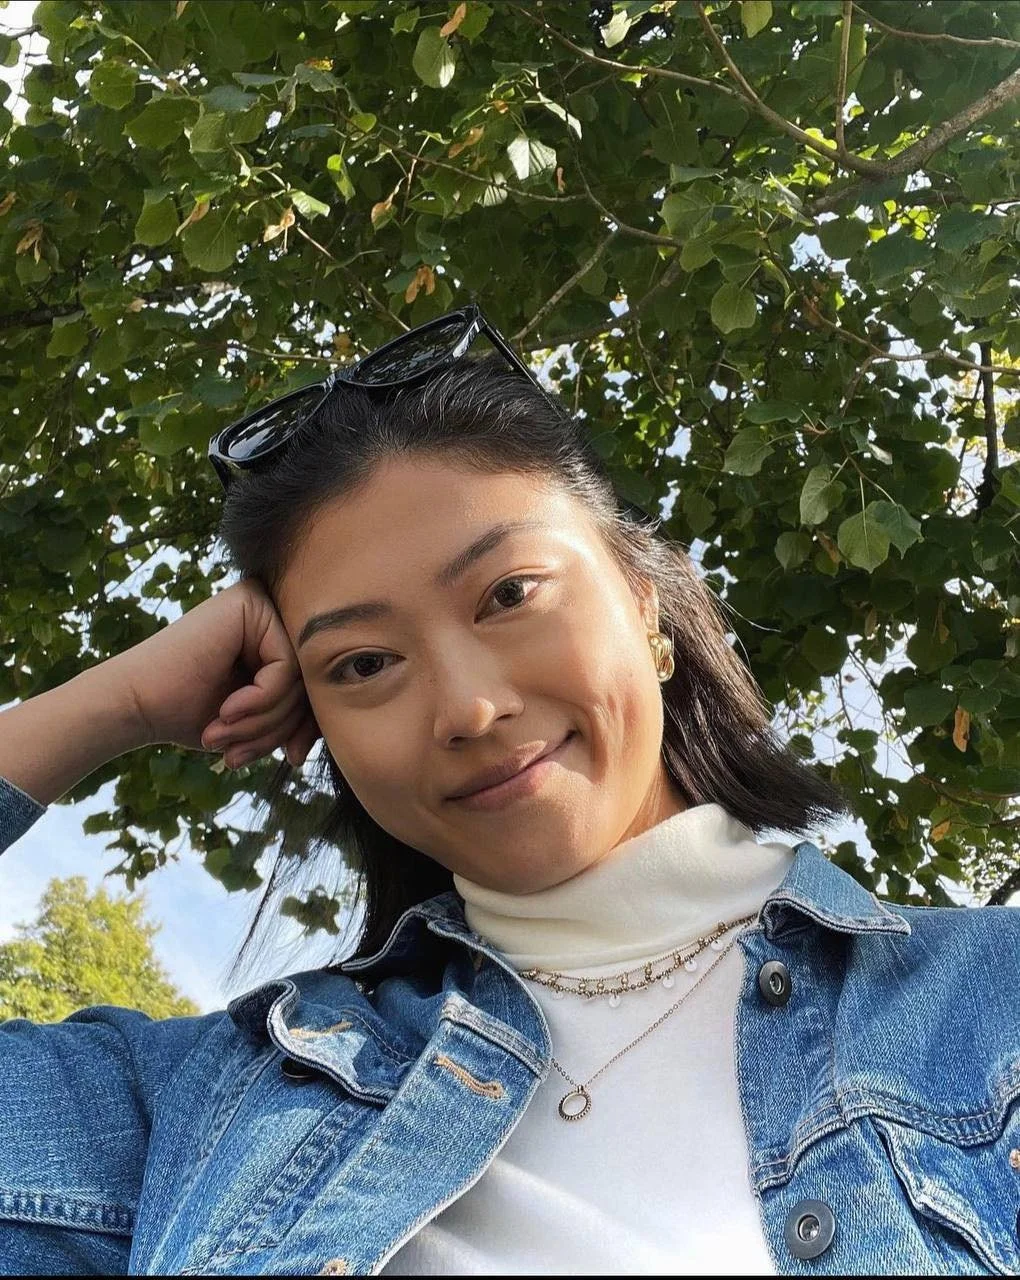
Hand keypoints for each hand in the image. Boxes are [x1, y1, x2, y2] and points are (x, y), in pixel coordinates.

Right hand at [110, 578, 321, 769]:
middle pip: (314, 680)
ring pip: (303, 677)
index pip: (320, 685)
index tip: (290, 758)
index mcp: (279, 637)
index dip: (309, 728)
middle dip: (284, 728)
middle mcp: (275, 612)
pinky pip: (286, 667)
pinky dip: (262, 701)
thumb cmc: (193, 714)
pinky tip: (227, 711)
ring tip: (226, 735)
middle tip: (242, 755)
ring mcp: (263, 603)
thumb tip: (339, 722)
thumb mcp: (263, 720)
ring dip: (268, 721)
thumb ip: (300, 713)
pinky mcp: (251, 604)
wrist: (136, 706)